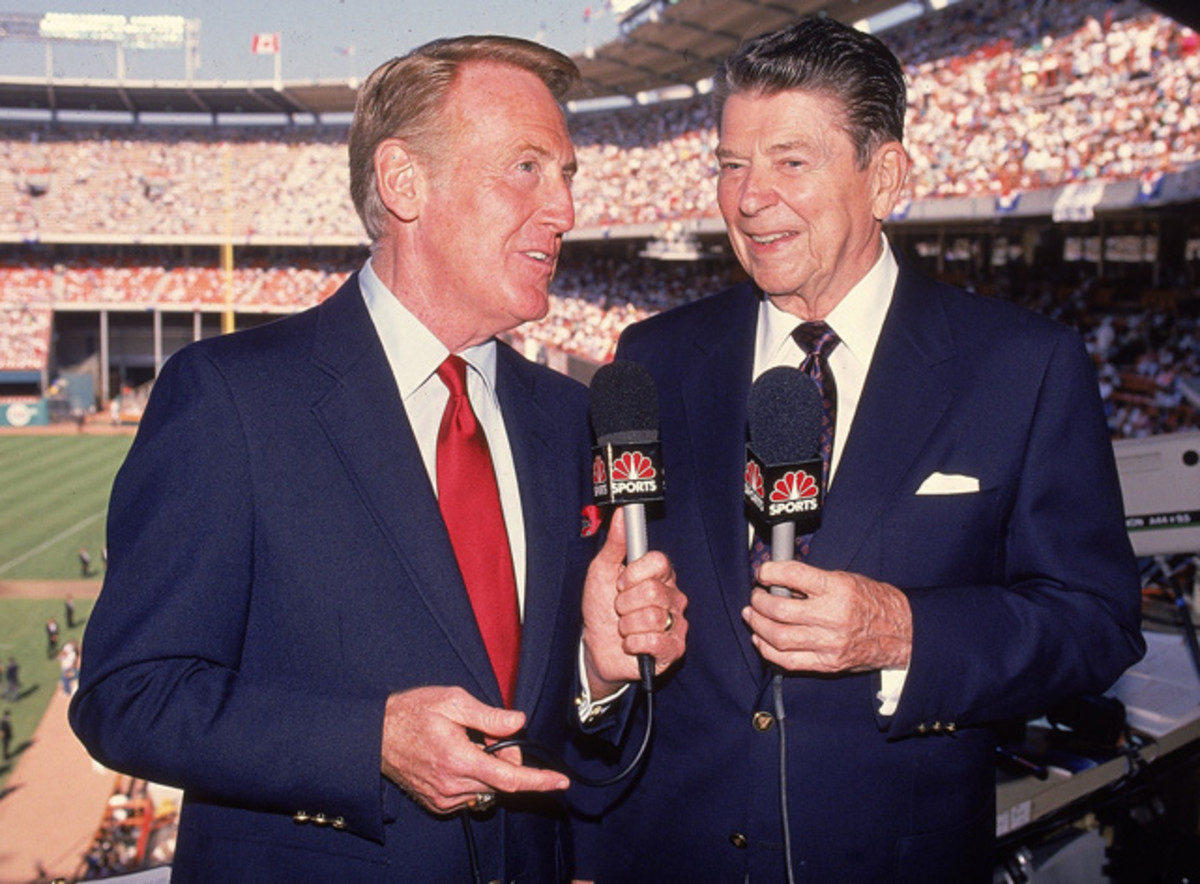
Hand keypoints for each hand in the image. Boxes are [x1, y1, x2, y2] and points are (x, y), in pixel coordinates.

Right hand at [380, 685, 567, 814]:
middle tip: (486, 734)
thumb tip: (518, 721)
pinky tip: (457, 758)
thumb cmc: (411, 713)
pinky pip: (470, 795)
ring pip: (486, 789)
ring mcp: (444, 798)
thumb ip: (488, 715)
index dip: (538, 780)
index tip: (560, 782)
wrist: (375, 735)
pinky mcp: (437, 804)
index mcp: (459, 759)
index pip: (509, 778)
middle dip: (505, 759)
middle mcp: (452, 785)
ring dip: (488, 769)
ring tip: (465, 744)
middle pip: (501, 782)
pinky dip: (474, 778)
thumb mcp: (452, 701)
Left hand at [581, 508, 687, 697]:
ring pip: (652, 617)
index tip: (620, 582)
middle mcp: (673, 597)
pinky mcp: (674, 649)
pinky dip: (634, 643)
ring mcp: (677, 623)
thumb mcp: (602, 572)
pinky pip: (655, 641)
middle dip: (625, 603)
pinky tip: (631, 644)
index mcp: (660, 575)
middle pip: (653, 590)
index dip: (634, 573)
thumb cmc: (601, 607)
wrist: (596, 647)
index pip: (660, 562)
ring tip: (624, 627)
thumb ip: (615, 544)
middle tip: (619, 608)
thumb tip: (623, 515)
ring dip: (627, 625)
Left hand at [744, 560, 911, 672]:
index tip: (763, 572)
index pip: (793, 575)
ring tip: (752, 615)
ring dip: (758, 625)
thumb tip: (779, 580)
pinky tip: (761, 639)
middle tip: (756, 596)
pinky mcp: (827, 663)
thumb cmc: (874, 602)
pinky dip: (767, 650)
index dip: (770, 572)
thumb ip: (813, 581)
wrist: (902, 632)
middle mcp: (832, 616)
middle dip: (759, 601)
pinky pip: (787, 661)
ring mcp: (829, 643)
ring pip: (778, 637)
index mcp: (837, 589)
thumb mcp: (846, 579)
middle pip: (779, 609)